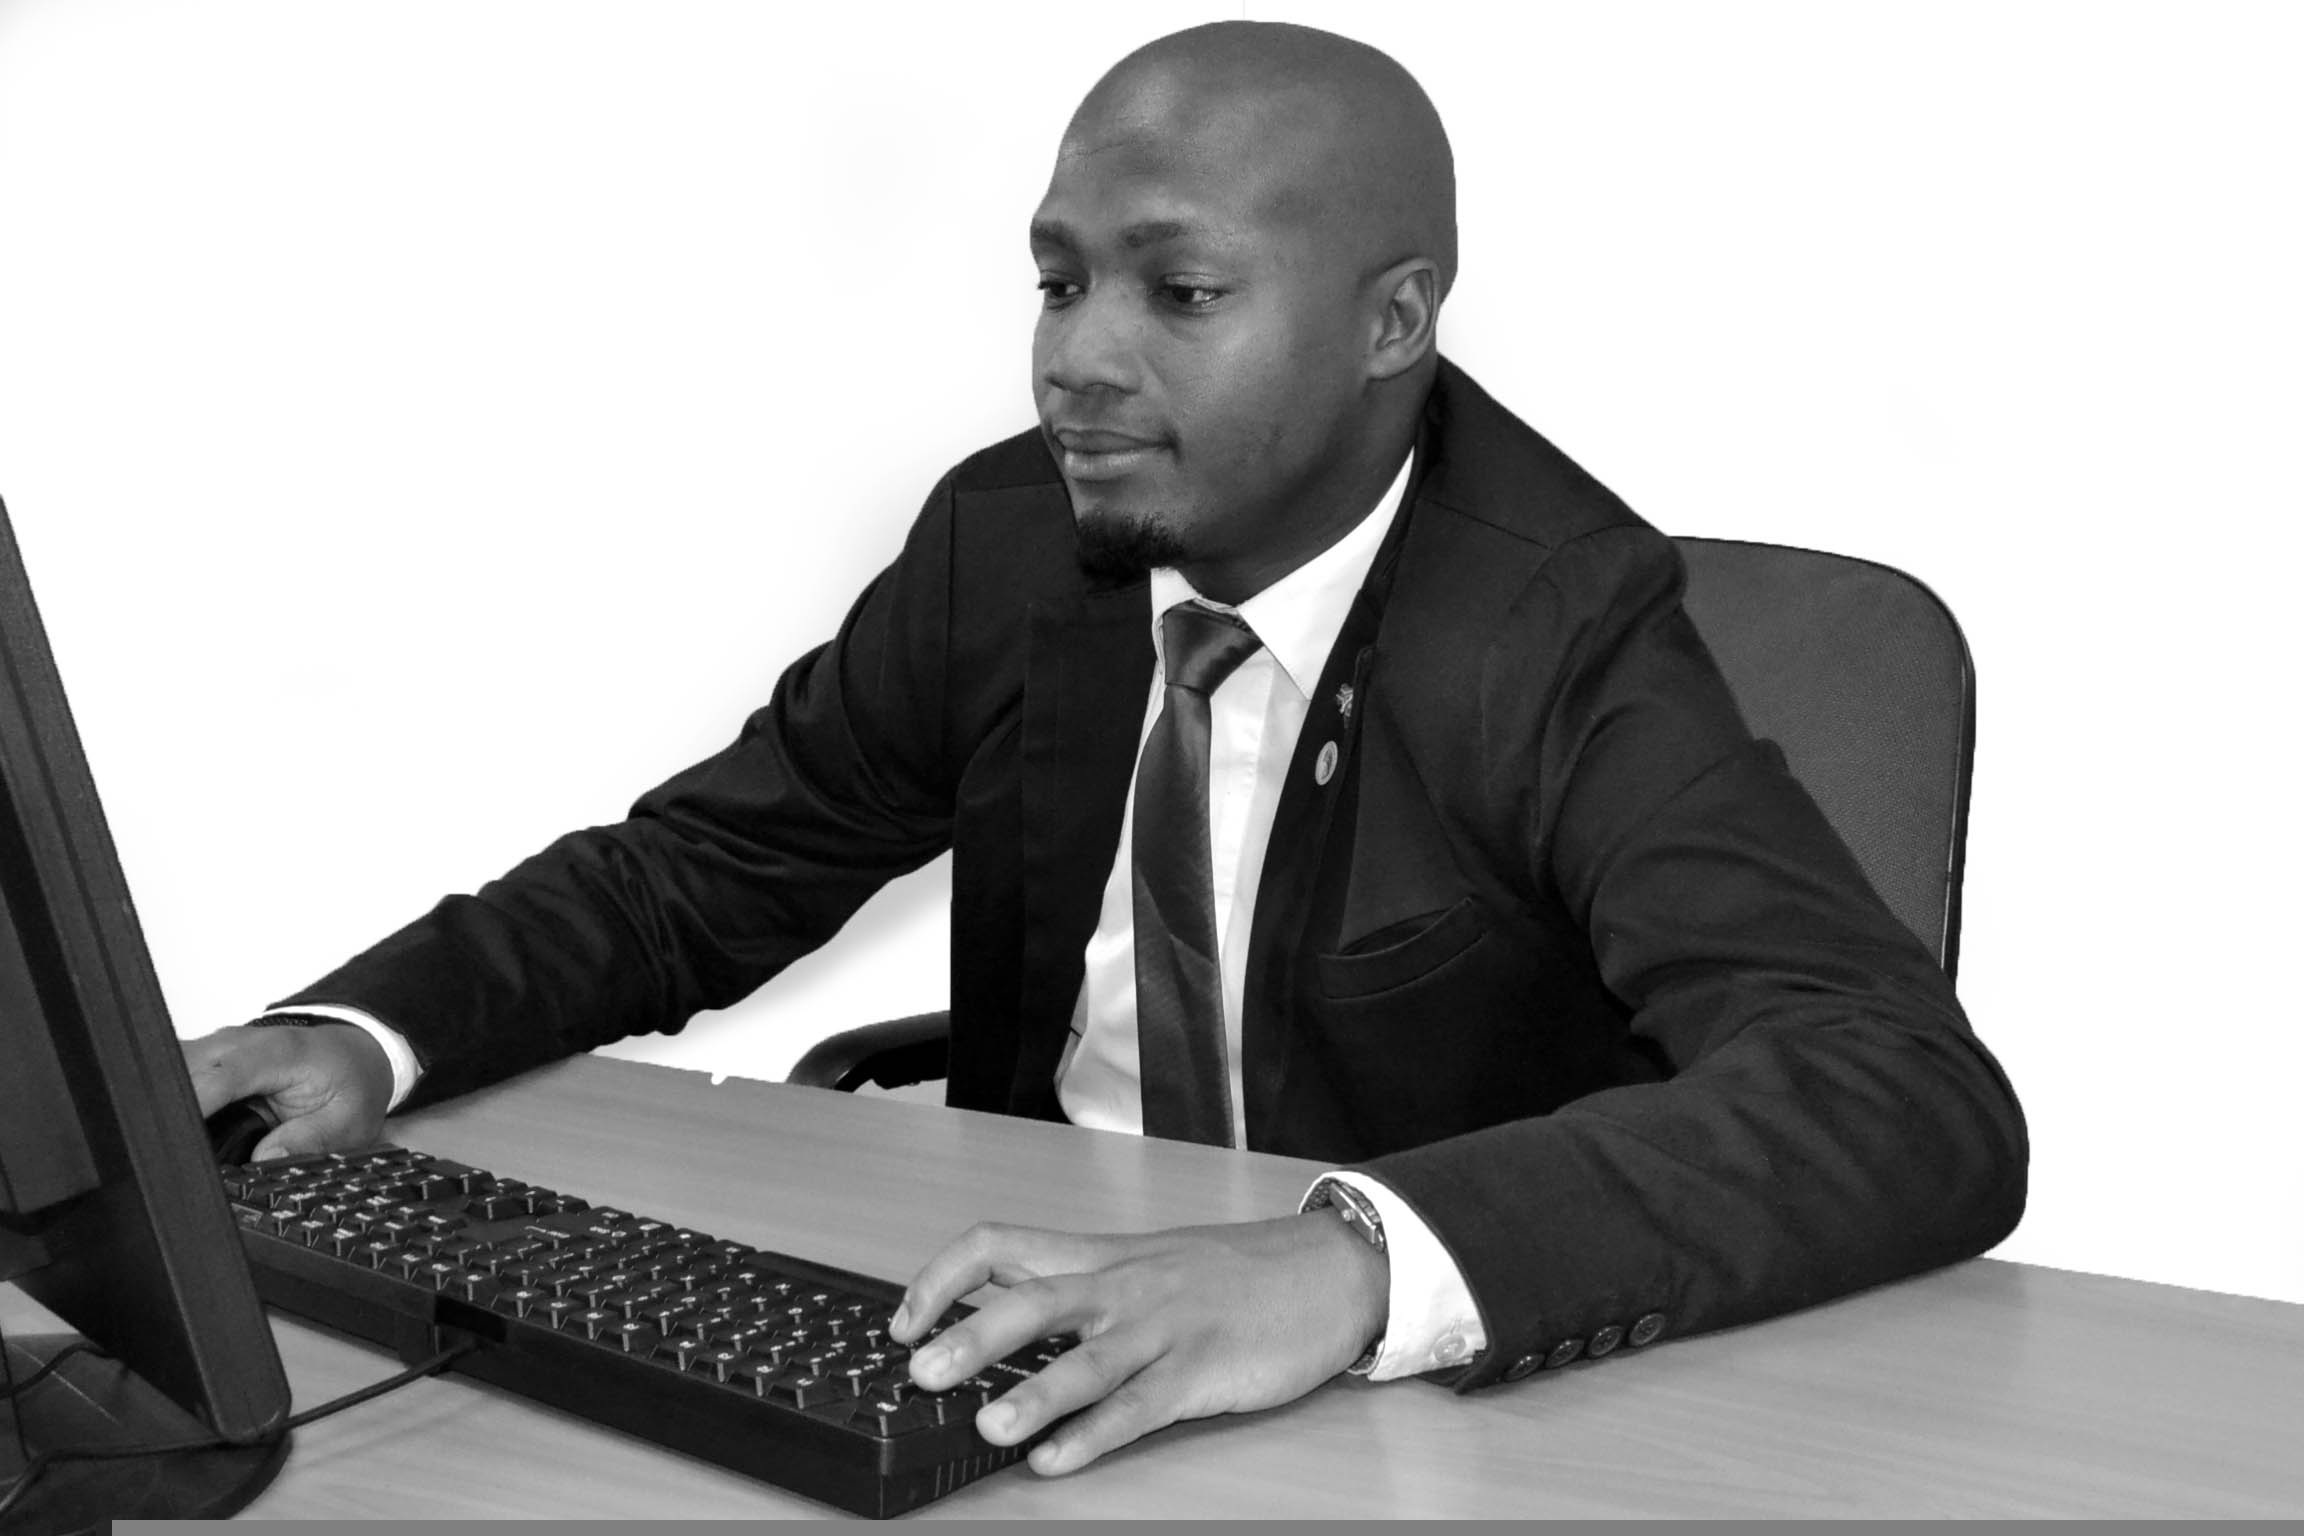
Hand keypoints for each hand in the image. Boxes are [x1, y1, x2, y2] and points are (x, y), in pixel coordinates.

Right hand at [181, 1021, 395, 1159]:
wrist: (351, 1055)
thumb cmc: (349, 1084)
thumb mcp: (349, 1121)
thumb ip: (311, 1139)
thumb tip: (267, 1158)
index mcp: (278, 1053)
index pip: (221, 1076)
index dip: (192, 1107)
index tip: (175, 1143)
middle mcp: (238, 1043)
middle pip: (180, 1072)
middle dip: (167, 1113)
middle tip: (166, 1160)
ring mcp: (214, 1048)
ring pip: (165, 1073)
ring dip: (162, 1109)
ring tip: (165, 1152)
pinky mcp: (201, 1060)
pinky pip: (169, 1078)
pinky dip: (166, 1104)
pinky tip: (168, 1134)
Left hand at [888, 1212, 1387, 1475]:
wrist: (1330, 1268)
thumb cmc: (1237, 1273)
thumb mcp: (1148, 1264)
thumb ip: (1081, 1288)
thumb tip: (1001, 1322)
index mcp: (1102, 1258)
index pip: (1001, 1245)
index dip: (942, 1279)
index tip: (902, 1321)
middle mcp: (1124, 1287)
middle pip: (1035, 1300)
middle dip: (972, 1335)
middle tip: (921, 1372)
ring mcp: (1165, 1329)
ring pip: (1088, 1358)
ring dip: (1032, 1393)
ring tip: (987, 1425)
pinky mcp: (1203, 1370)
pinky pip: (1141, 1405)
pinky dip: (1096, 1434)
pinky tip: (1059, 1460)